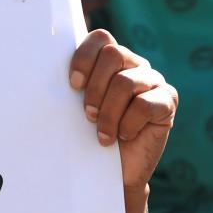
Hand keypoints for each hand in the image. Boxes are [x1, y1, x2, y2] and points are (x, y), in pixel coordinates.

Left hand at [69, 30, 176, 190]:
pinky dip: (128, 124)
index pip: (101, 38)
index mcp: (112, 61)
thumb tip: (44, 72)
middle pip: (114, 54)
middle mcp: (135, 65)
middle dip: (96, 87)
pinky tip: (124, 135)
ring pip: (126, 81)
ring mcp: (154, 81)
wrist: (115, 173)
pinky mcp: (167, 101)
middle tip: (88, 115)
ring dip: (109, 112)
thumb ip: (74, 87)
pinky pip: (145, 104)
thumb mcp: (77, 109)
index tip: (73, 85)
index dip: (84, 58)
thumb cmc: (91, 138)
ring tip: (102, 134)